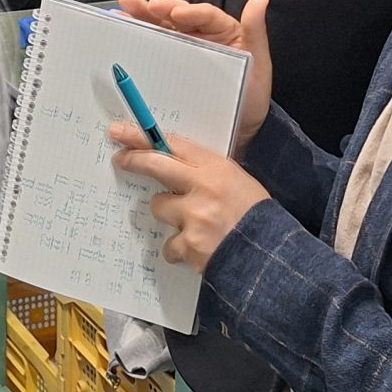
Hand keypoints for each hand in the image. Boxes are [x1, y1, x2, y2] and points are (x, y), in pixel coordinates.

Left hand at [109, 127, 270, 273]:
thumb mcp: (236, 181)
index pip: (172, 144)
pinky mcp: (188, 246)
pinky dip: (179, 249)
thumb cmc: (255, 216)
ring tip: (194, 225)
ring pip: (159, 207)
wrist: (270, 257)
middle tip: (121, 160)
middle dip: (134, 161)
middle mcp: (202, 188)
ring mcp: (193, 217)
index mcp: (217, 169)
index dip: (142, 138)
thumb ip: (206, 173)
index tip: (121, 134)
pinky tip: (199, 250)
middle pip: (155, 166)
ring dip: (170, 216)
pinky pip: (169, 245)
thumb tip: (175, 165)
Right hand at [119, 0, 272, 147]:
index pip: (205, 15)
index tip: (176, 15)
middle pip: (177, 15)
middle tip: (141, 4)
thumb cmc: (253, 95)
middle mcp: (200, 35)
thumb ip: (255, 32)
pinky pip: (154, 48)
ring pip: (162, 27)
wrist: (241, 130)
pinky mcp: (171, 66)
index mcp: (222, 30)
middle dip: (158, 8)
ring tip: (124, 6)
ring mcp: (184, 50)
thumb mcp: (259, 64)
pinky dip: (138, 37)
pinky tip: (123, 28)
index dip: (190, 12)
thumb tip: (260, 0)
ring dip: (142, 15)